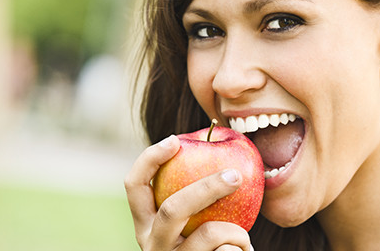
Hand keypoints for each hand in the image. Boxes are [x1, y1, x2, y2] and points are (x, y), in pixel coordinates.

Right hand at [124, 135, 253, 250]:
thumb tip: (227, 157)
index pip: (134, 185)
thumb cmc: (209, 248)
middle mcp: (150, 244)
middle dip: (207, 187)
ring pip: (209, 235)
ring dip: (236, 231)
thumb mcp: (193, 223)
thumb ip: (197, 198)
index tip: (176, 139)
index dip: (150, 158)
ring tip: (245, 239)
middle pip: (173, 209)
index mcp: (145, 224)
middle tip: (236, 175)